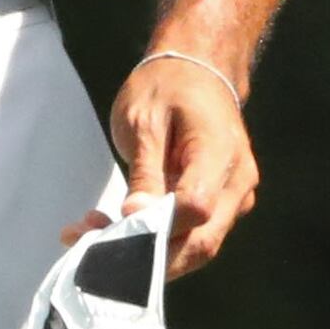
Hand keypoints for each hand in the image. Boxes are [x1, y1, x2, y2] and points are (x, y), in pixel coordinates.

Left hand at [106, 48, 257, 275]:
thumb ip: (145, 172)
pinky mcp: (222, 206)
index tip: (108, 231)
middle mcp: (237, 183)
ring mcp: (234, 198)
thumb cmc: (167, 87)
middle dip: (147, 258)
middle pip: (201, 242)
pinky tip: (116, 231)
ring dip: (148, 255)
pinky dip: (156, 242)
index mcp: (220, 152)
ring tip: (93, 236)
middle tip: (92, 249)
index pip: (196, 208)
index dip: (156, 229)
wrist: (199, 70)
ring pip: (197, 247)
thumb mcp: (144, 121)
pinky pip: (194, 235)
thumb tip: (135, 215)